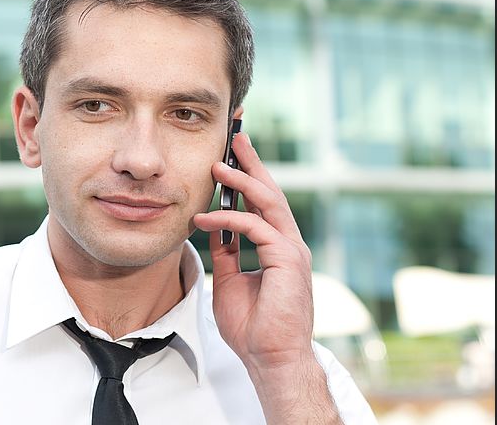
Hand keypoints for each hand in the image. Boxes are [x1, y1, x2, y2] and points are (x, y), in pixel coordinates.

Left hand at [194, 131, 314, 368]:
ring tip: (218, 166)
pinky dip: (228, 218)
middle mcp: (288, 243)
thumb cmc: (253, 326)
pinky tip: (204, 218)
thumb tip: (213, 229)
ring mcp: (291, 250)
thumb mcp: (231, 280)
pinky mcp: (287, 259)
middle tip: (236, 137)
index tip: (233, 154)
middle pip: (271, 192)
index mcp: (278, 246)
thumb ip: (227, 252)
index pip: (263, 203)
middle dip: (253, 163)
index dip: (250, 176)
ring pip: (267, 202)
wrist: (269, 358)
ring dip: (242, 180)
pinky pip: (255, 227)